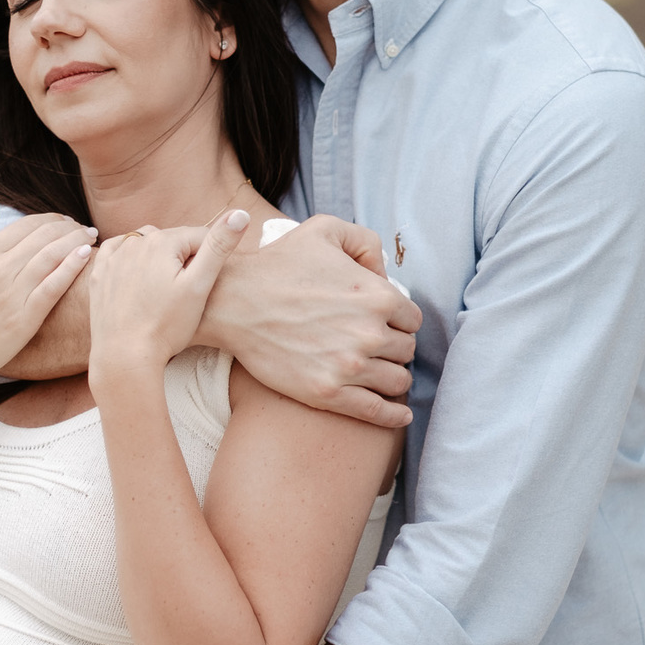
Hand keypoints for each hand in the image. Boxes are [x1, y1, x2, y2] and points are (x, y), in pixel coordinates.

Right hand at [0, 192, 94, 391]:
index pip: (26, 224)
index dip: (50, 218)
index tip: (64, 221)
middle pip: (44, 236)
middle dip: (68, 226)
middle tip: (82, 228)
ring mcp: (12, 294)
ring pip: (52, 255)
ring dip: (76, 241)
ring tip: (89, 237)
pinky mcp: (24, 318)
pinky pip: (53, 286)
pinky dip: (71, 267)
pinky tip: (85, 255)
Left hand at [88, 211, 251, 380]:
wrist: (124, 357)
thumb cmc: (166, 326)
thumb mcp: (199, 286)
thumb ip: (219, 246)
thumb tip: (241, 213)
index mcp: (162, 241)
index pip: (200, 237)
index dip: (211, 258)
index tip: (210, 282)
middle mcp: (134, 242)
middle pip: (172, 240)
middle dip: (184, 257)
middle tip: (188, 290)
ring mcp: (113, 257)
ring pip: (145, 245)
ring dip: (158, 257)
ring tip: (166, 287)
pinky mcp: (100, 274)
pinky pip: (118, 254)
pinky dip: (130, 259)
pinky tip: (138, 274)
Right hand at [202, 215, 421, 428]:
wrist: (232, 301)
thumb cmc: (277, 264)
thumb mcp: (324, 229)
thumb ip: (365, 242)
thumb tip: (384, 273)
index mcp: (377, 295)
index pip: (411, 319)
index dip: (399, 321)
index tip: (384, 324)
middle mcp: (370, 333)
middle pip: (406, 351)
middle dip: (394, 348)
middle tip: (375, 346)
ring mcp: (349, 367)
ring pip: (397, 381)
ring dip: (393, 377)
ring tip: (380, 374)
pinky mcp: (327, 393)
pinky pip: (377, 412)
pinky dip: (394, 416)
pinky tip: (400, 415)